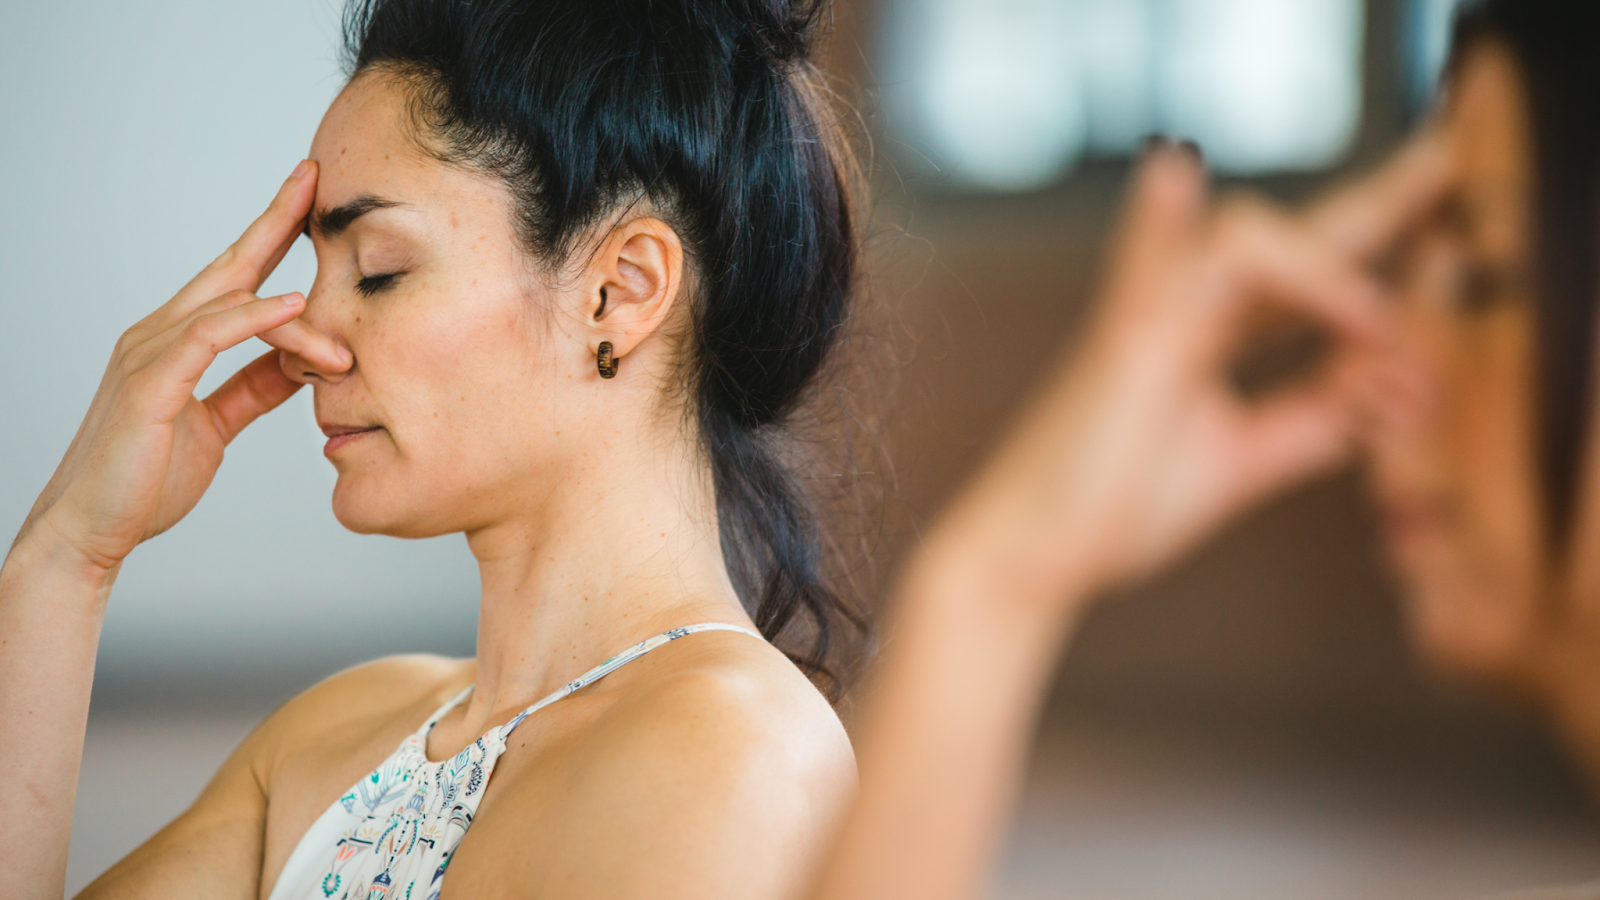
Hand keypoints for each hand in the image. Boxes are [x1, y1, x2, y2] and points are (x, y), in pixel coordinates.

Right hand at [15, 160, 348, 577]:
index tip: (314, 202)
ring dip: (296, 312)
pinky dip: (255, 317)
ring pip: (230, 302)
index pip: (234, 277)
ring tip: (345, 330)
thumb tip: (301, 363)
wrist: (92, 529)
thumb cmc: (146, 478)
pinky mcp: (150, 383)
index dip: (274, 236)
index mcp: (176, 341)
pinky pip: (210, 335)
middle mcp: (159, 334)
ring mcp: (149, 353)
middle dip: (276, 219)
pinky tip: (294, 308)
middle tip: (318, 178)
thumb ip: (253, 388)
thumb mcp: (218, 424)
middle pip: (229, 263)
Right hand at [928, 136, 1450, 610]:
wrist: (1036, 554)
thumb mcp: (1239, 463)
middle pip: (1291, 232)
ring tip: (1383, 322)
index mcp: (1207, 336)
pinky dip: (1285, 270)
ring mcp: (1152, 318)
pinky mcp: (1129, 341)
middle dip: (1378, 199)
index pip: (1304, 274)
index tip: (1442, 247)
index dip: (1373, 251)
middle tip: (1448, 156)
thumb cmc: (1113, 506)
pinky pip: (1197, 265)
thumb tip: (1393, 391)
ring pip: (1250, 234)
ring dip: (1330, 264)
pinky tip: (1354, 306)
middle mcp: (1183, 311)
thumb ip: (1309, 423)